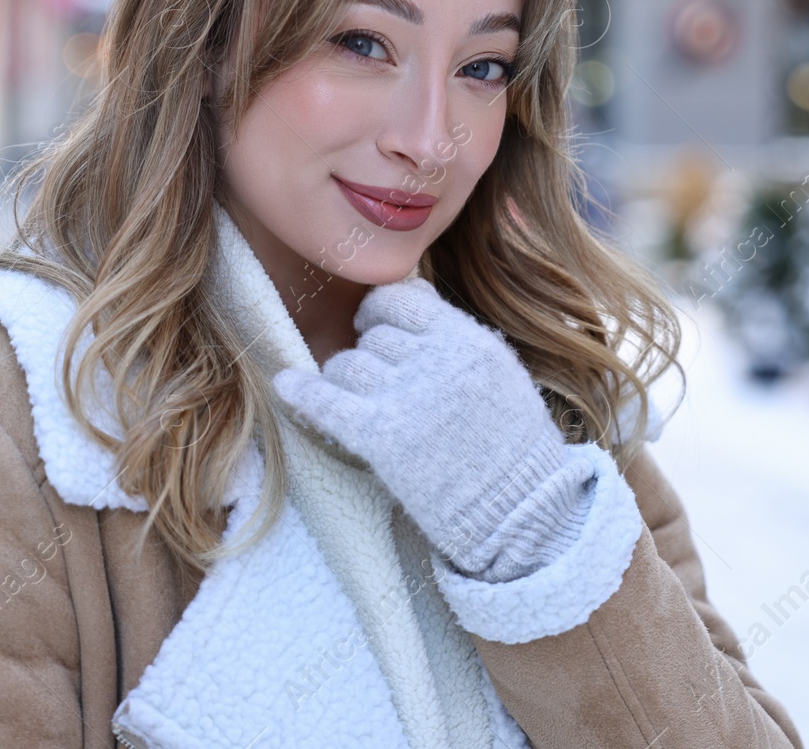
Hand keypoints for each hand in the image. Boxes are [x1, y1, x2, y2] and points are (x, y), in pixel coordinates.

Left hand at [272, 277, 578, 573]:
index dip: (380, 312)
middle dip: (368, 353)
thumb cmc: (513, 449)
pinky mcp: (381, 437)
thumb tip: (411, 294)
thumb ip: (456, 337)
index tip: (375, 327)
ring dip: (345, 381)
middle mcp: (436, 360)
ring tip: (357, 403)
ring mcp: (406, 397)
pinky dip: (301, 392)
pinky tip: (286, 385)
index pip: (402, 298)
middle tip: (374, 379)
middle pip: (371, 335)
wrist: (521, 513)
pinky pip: (325, 400)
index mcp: (467, 341)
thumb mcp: (500, 374)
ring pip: (346, 365)